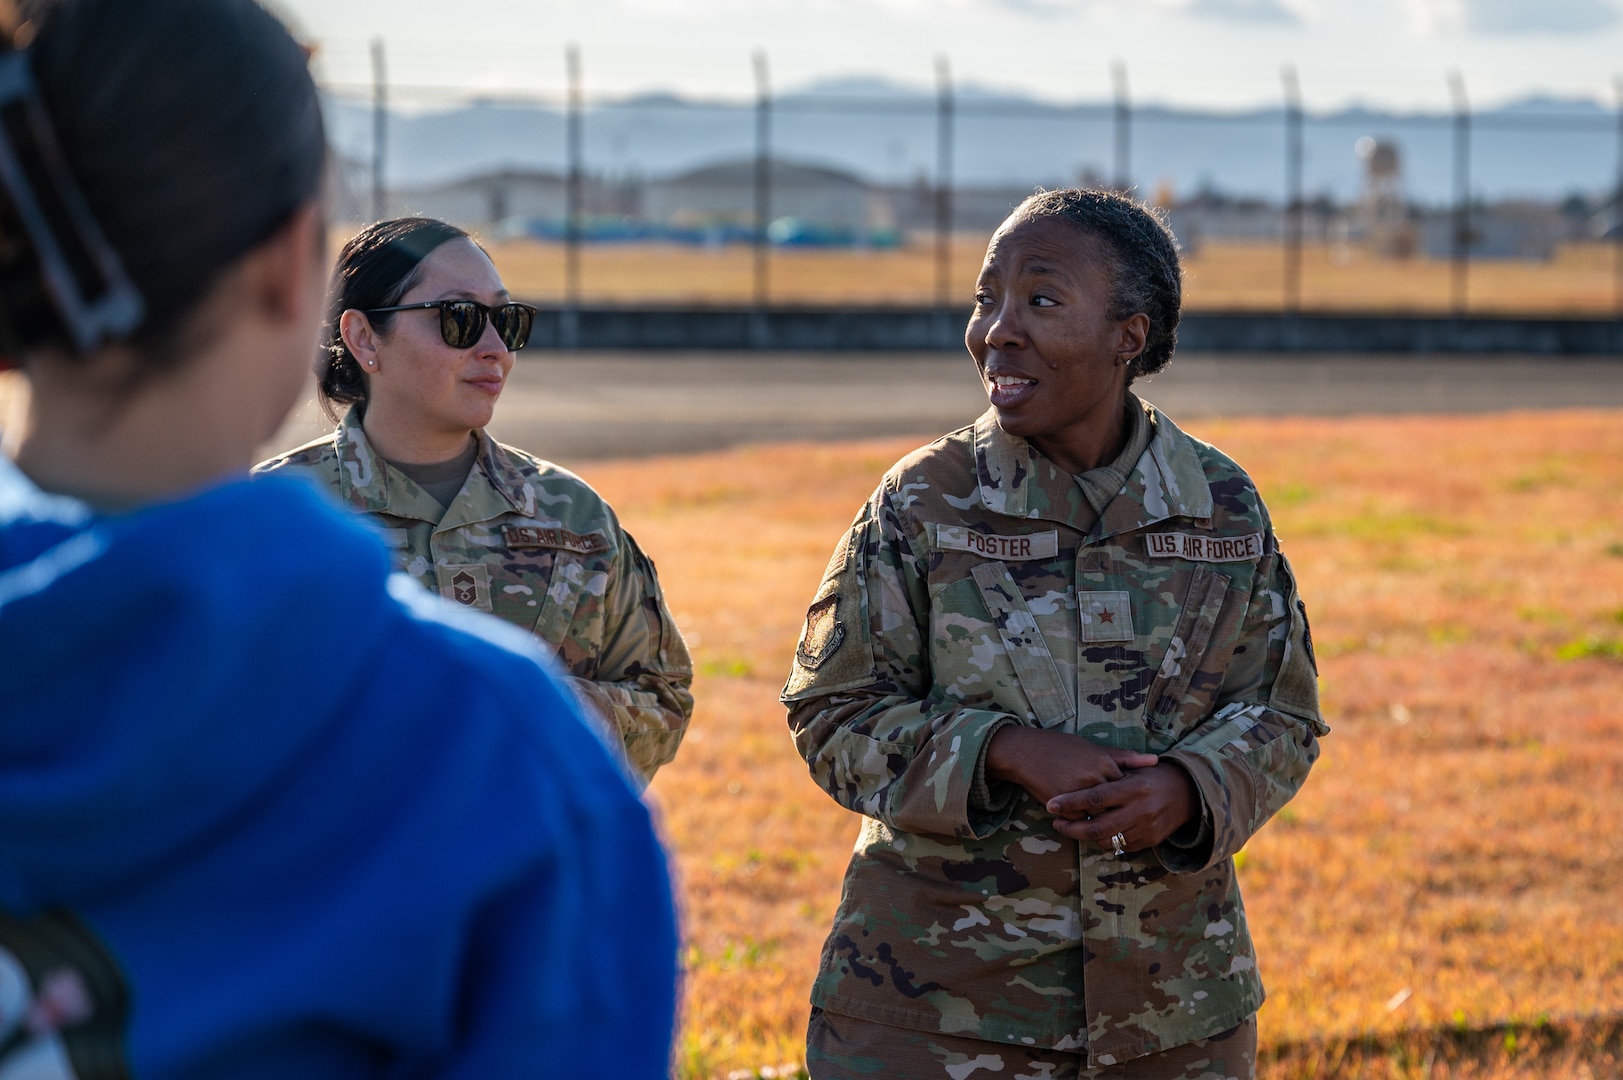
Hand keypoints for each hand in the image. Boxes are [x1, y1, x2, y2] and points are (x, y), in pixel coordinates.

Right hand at [984, 726, 1157, 807]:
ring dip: (1104, 820)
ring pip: (1103, 817)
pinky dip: (1083, 822)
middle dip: (1121, 811)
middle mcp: (1096, 779)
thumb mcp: (1091, 747)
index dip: (1131, 795)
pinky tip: (1082, 818)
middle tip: (1124, 814)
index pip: (1129, 786)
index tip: (1133, 799)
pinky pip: (1082, 822)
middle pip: (1119, 804)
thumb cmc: (1058, 747)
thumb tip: (1155, 760)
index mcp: (1104, 763)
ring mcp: (1081, 795)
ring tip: (1105, 819)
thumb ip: (1122, 756)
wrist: (1025, 754)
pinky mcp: (1066, 809)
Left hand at [1046, 763, 1199, 852]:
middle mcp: (1140, 810)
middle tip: (1056, 822)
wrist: (1189, 794)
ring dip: (1085, 836)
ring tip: (1070, 827)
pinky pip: (1121, 847)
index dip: (1071, 803)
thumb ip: (1109, 773)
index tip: (1051, 805)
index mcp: (1134, 787)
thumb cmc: (1153, 776)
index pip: (1096, 798)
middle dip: (1072, 828)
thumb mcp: (1134, 768)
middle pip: (1098, 826)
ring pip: (1107, 840)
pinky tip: (1093, 832)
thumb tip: (1078, 774)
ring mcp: (1146, 828)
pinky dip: (1105, 841)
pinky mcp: (1150, 841)